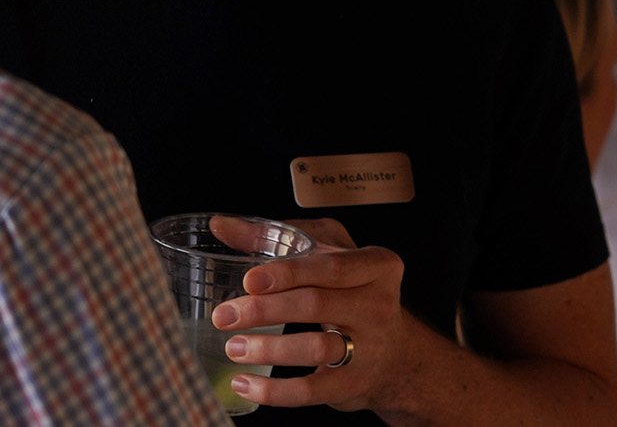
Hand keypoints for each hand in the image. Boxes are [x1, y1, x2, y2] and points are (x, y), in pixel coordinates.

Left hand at [209, 217, 410, 412]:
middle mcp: (380, 304)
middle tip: (225, 316)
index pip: (330, 266)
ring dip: (267, 350)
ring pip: (315, 348)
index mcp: (376, 265)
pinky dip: (274, 390)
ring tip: (233, 348)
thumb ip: (274, 236)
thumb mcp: (325, 253)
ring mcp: (371, 347)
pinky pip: (312, 390)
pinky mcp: (356, 383)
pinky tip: (245, 383)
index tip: (249, 280)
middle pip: (315, 304)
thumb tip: (222, 226)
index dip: (288, 273)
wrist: (394, 352)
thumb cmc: (350, 291)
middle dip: (264, 310)